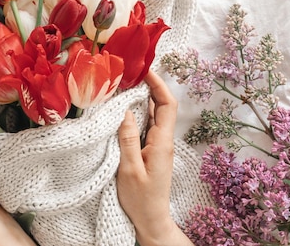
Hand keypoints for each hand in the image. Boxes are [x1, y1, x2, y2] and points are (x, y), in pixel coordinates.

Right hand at [116, 71, 193, 245]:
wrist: (151, 221)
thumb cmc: (141, 199)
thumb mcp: (129, 169)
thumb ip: (127, 139)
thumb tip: (125, 110)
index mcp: (162, 142)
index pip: (167, 105)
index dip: (158, 84)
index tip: (144, 69)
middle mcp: (163, 140)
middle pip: (161, 106)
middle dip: (148, 86)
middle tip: (128, 73)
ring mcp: (157, 145)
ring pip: (152, 115)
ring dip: (140, 99)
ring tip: (123, 85)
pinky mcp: (149, 150)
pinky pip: (145, 125)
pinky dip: (136, 113)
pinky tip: (122, 109)